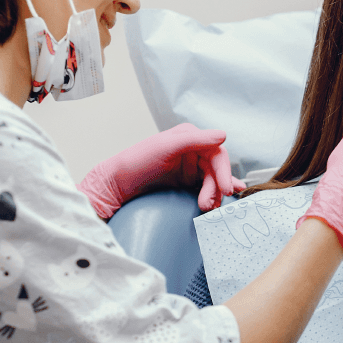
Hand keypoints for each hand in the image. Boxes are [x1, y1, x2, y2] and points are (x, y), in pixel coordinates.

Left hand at [78, 123, 244, 218]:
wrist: (117, 185)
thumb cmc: (136, 161)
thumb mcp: (166, 147)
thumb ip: (194, 140)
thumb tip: (223, 135)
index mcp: (190, 137)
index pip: (217, 153)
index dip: (223, 171)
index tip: (225, 188)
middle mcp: (192, 150)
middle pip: (216, 169)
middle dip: (217, 187)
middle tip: (211, 204)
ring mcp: (189, 167)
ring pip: (212, 181)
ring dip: (213, 194)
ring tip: (206, 207)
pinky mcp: (184, 182)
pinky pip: (204, 188)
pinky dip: (212, 195)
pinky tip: (217, 202)